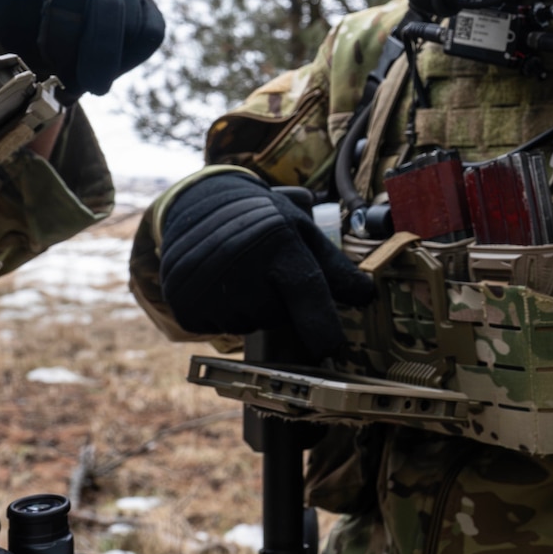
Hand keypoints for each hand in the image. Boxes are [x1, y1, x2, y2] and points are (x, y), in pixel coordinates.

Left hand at [0, 0, 163, 98]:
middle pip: (105, 5)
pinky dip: (129, 59)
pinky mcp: (142, 1)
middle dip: (91, 53)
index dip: (60, 29)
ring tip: (78, 80)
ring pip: (132, 19)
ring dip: (107, 61)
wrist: (37, 44)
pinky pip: (151, 31)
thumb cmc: (13, 26)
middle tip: (74, 88)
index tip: (41, 56)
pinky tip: (103, 67)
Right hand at [158, 171, 374, 358]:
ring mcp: (208, 285)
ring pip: (248, 325)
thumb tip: (367, 295)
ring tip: (241, 275)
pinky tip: (220, 286)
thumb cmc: (262, 219)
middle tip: (267, 274)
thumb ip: (334, 266)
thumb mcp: (301, 230)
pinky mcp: (185, 303)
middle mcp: (241, 264)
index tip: (331, 349)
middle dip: (280, 305)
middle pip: (277, 317)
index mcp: (278, 242)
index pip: (306, 291)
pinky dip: (223, 315)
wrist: (200, 204)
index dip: (321, 325)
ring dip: (251, 310)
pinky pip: (217, 329)